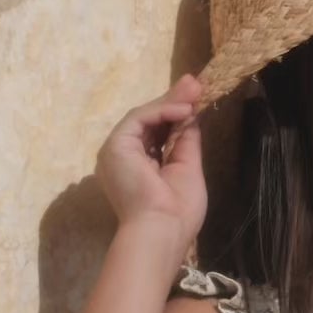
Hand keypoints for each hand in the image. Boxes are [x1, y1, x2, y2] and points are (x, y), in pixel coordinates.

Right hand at [95, 74, 207, 248]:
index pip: (158, 134)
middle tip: (196, 83)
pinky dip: (161, 110)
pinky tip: (183, 109)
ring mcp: (117, 151)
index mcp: (140, 168)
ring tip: (195, 89)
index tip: (197, 98)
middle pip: (151, 123)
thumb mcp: (187, 168)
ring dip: (171, 101)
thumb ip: (186, 140)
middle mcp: (125, 158)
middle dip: (174, 102)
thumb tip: (191, 112)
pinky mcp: (115, 145)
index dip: (176, 116)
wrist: (162, 229)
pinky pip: (139, 118)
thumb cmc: (178, 210)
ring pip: (144, 117)